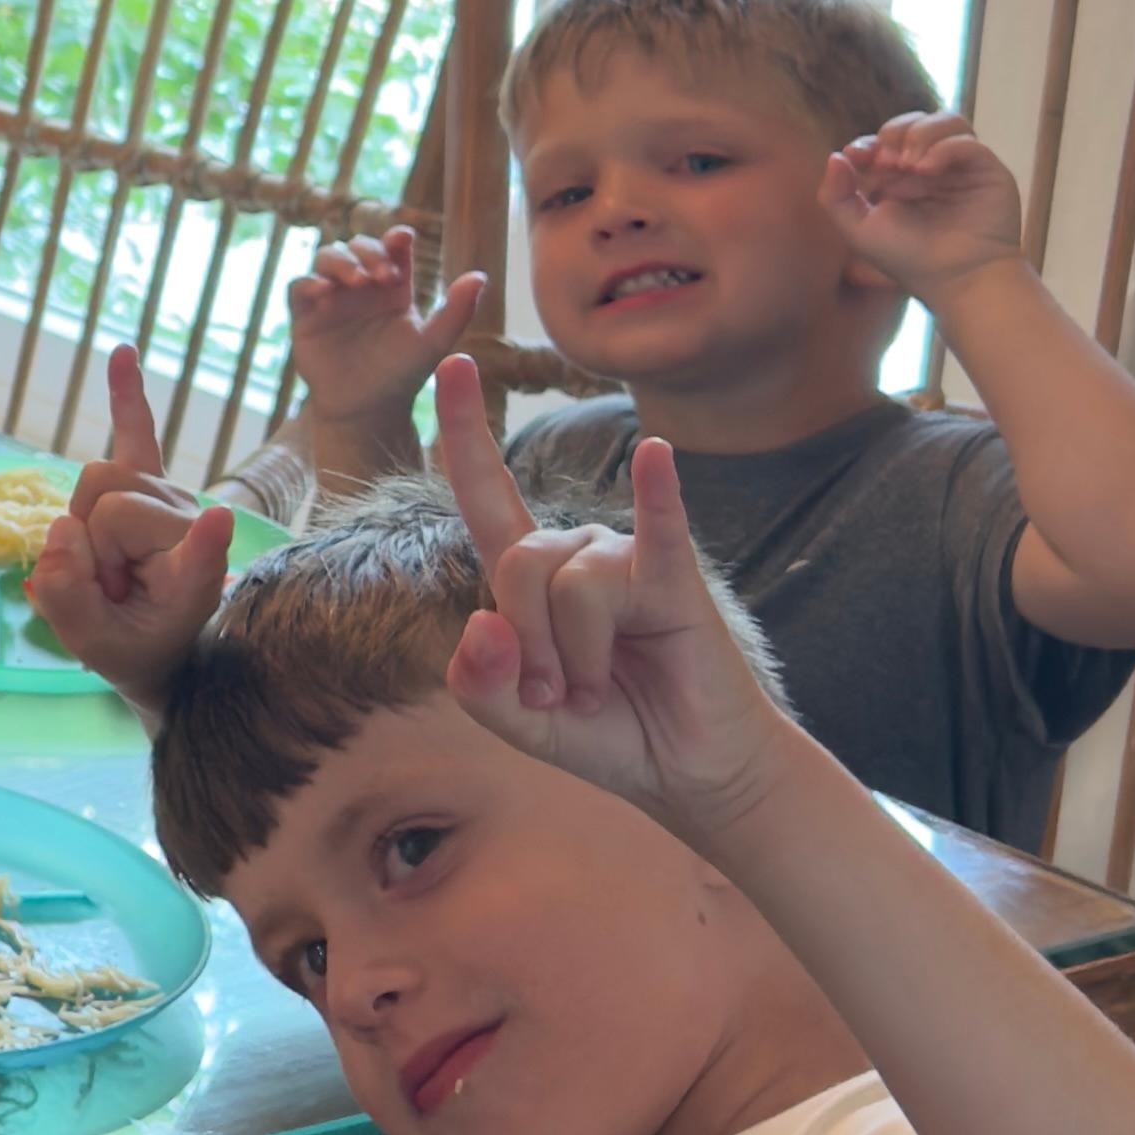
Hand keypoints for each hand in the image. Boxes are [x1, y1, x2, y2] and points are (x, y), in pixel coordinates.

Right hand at [27, 338, 235, 700]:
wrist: (164, 642)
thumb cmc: (137, 649)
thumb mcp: (95, 649)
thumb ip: (68, 600)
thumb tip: (61, 527)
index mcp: (191, 580)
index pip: (196, 553)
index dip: (200, 541)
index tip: (217, 521)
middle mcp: (190, 523)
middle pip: (107, 500)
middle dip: (86, 546)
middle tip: (109, 588)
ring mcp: (171, 496)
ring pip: (97, 475)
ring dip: (85, 524)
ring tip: (109, 567)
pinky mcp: (153, 481)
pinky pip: (136, 430)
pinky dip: (127, 393)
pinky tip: (123, 352)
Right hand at [288, 218, 490, 436]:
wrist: (367, 409)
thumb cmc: (402, 374)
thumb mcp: (433, 342)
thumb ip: (456, 310)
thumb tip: (480, 276)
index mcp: (393, 286)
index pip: (393, 249)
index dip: (395, 238)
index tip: (403, 239)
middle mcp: (361, 285)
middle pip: (357, 246)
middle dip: (368, 251)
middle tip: (384, 274)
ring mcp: (332, 297)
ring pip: (326, 257)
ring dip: (340, 261)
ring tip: (357, 280)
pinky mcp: (306, 314)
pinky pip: (299, 286)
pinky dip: (308, 282)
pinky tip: (324, 292)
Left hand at [431, 358, 787, 829]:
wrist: (685, 771)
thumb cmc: (605, 732)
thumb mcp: (519, 723)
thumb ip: (480, 687)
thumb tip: (481, 624)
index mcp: (527, 575)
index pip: (484, 492)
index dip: (463, 431)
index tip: (448, 362)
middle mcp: (573, 552)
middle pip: (517, 564)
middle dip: (530, 646)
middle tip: (562, 697)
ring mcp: (625, 558)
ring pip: (570, 587)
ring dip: (579, 658)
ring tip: (600, 691)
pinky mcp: (674, 579)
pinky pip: (657, 529)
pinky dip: (656, 494)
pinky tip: (657, 456)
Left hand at [819, 113, 1023, 297]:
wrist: (957, 280)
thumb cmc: (909, 259)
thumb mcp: (859, 231)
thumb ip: (836, 196)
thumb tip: (835, 155)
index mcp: (900, 179)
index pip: (883, 140)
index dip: (868, 142)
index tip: (858, 156)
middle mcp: (930, 168)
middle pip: (912, 123)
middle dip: (893, 134)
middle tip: (887, 163)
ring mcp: (959, 167)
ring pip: (944, 121)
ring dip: (920, 134)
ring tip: (909, 164)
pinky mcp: (986, 169)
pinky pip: (967, 140)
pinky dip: (944, 147)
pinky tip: (928, 170)